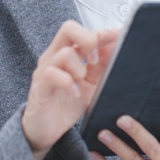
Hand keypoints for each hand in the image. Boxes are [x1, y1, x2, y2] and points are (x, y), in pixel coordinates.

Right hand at [21, 21, 119, 159]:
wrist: (46, 130)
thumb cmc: (67, 104)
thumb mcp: (92, 84)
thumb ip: (103, 66)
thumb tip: (118, 49)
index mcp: (68, 52)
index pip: (84, 32)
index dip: (104, 33)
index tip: (120, 37)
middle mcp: (55, 56)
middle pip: (69, 29)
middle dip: (89, 40)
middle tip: (95, 61)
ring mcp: (46, 70)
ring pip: (64, 53)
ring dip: (80, 68)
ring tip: (82, 82)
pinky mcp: (40, 86)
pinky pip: (52, 74)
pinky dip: (68, 83)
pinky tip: (75, 93)